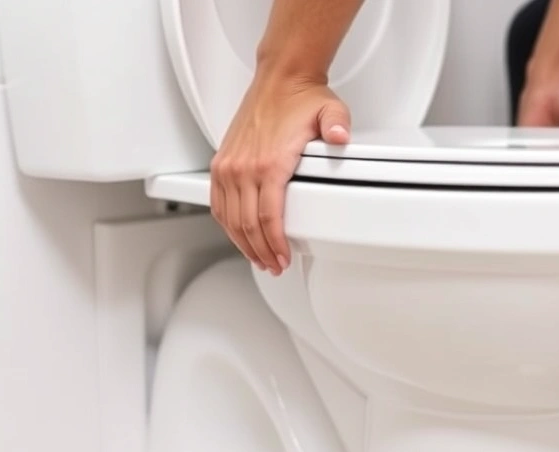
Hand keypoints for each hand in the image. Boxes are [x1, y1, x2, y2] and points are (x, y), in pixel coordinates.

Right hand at [211, 72, 350, 274]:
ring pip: (230, 218)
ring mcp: (229, 165)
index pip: (268, 217)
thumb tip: (340, 137)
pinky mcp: (222, 162)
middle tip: (274, 266)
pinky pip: (218, 202)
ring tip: (258, 258)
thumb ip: (337, 125)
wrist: (279, 80)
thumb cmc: (301, 98)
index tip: (283, 258)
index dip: (275, 244)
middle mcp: (244, 167)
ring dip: (243, 243)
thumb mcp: (329, 111)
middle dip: (261, 251)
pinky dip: (227, 223)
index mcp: (269, 162)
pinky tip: (237, 235)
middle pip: (248, 224)